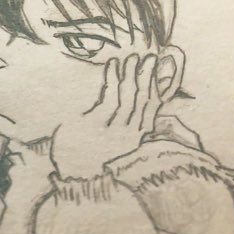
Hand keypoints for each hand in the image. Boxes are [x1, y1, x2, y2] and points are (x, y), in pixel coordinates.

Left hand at [51, 53, 162, 179]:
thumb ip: (129, 122)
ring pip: (128, 96)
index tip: (159, 69)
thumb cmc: (95, 155)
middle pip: (142, 99)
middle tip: (149, 57)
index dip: (157, 86)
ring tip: (131, 58)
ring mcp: (112, 129)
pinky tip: (113, 64)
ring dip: (131, 74)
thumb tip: (137, 99)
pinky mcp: (94, 124)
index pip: (152, 107)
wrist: (74, 176)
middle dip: (147, 76)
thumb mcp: (116, 140)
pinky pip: (108, 96)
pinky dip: (112, 78)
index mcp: (136, 137)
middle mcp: (128, 134)